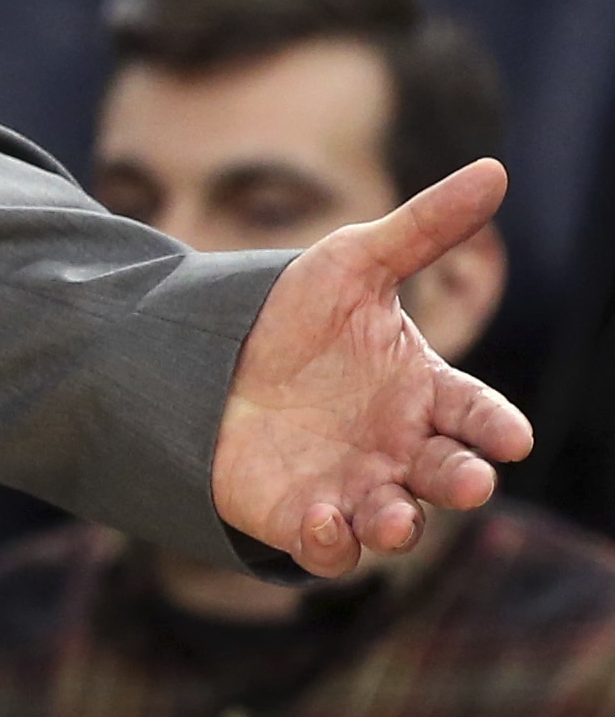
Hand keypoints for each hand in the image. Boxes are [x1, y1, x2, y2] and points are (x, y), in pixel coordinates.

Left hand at [215, 159, 528, 578]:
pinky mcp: (300, 517)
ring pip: (395, 521)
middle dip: (462, 479)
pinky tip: (320, 524)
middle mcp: (400, 448)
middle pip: (447, 474)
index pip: (477, 415)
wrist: (205, 356)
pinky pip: (327, 547)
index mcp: (425, 392)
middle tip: (468, 479)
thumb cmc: (294, 315)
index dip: (496, 428)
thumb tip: (495, 169)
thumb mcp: (353, 263)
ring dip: (398, 525)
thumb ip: (424, 228)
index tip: (511, 436)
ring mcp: (354, 487)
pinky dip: (331, 544)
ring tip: (390, 516)